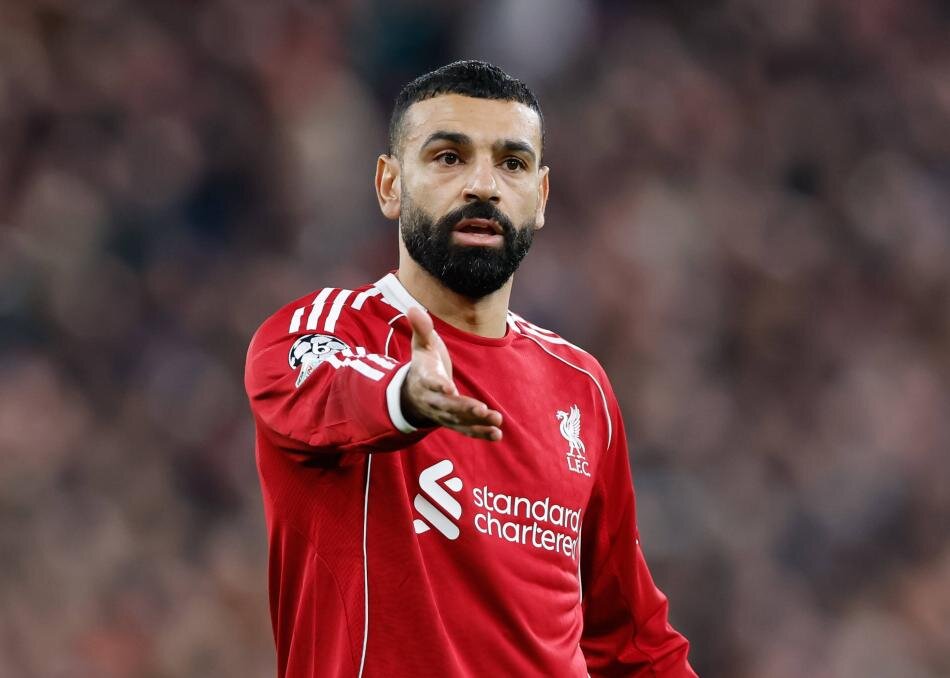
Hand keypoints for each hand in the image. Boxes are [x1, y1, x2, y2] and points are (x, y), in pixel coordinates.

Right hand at [400, 306, 502, 440]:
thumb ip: (421, 328)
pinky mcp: (454, 422)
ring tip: (496, 421)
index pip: (431, 382)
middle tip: (481, 409)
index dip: (439, 385)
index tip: (449, 387)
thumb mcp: (421, 345)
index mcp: (425, 378)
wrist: (413, 394)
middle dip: (464, 408)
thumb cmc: (424, 364)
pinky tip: (497, 434)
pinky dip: (481, 433)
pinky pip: (467, 430)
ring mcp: (443, 413)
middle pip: (448, 405)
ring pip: (459, 420)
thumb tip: (413, 307)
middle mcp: (433, 399)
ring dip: (477, 422)